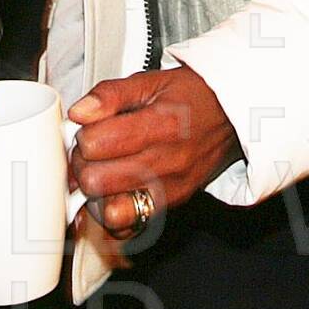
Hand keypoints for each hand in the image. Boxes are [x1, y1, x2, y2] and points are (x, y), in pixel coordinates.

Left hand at [67, 66, 238, 236]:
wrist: (229, 116)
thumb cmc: (190, 97)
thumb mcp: (151, 81)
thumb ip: (111, 94)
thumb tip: (79, 112)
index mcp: (160, 125)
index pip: (95, 144)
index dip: (83, 134)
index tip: (90, 128)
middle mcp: (167, 163)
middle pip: (95, 181)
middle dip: (84, 164)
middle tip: (92, 150)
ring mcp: (169, 190)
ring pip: (108, 211)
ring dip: (96, 192)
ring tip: (102, 171)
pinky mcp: (170, 206)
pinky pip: (129, 227)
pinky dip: (113, 214)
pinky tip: (113, 193)